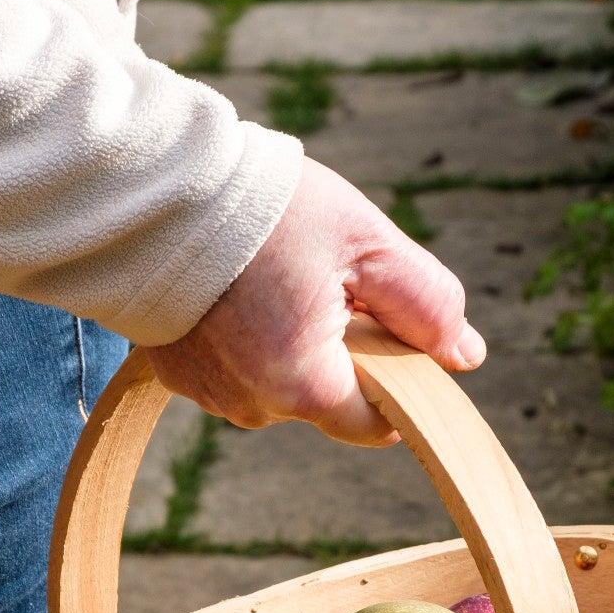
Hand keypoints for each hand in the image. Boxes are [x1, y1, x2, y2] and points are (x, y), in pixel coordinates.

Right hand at [144, 157, 483, 447]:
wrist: (148, 190)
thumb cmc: (263, 210)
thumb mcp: (366, 243)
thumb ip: (426, 305)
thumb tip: (465, 355)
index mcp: (307, 385)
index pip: (378, 421)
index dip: (397, 378)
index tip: (387, 324)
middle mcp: (255, 407)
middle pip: (327, 397)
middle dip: (341, 348)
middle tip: (324, 275)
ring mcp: (210, 395)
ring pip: (280, 383)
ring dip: (291, 340)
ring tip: (273, 273)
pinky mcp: (175, 376)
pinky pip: (234, 369)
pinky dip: (245, 335)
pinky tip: (237, 284)